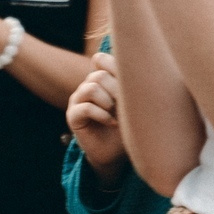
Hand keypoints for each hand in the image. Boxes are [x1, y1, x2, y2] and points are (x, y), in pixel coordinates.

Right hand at [68, 51, 126, 171]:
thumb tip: (139, 69)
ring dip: (108, 102)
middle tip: (126, 105)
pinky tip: (112, 123)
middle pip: (99, 75)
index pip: (101, 60)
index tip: (129, 86)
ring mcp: (78, 100)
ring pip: (91, 88)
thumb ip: (131, 86)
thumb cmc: (128, 126)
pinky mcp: (73, 116)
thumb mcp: (134, 104)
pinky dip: (102, 115)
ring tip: (117, 115)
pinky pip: (85, 108)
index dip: (114, 68)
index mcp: (102, 80)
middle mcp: (88, 86)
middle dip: (116, 90)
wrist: (116, 153)